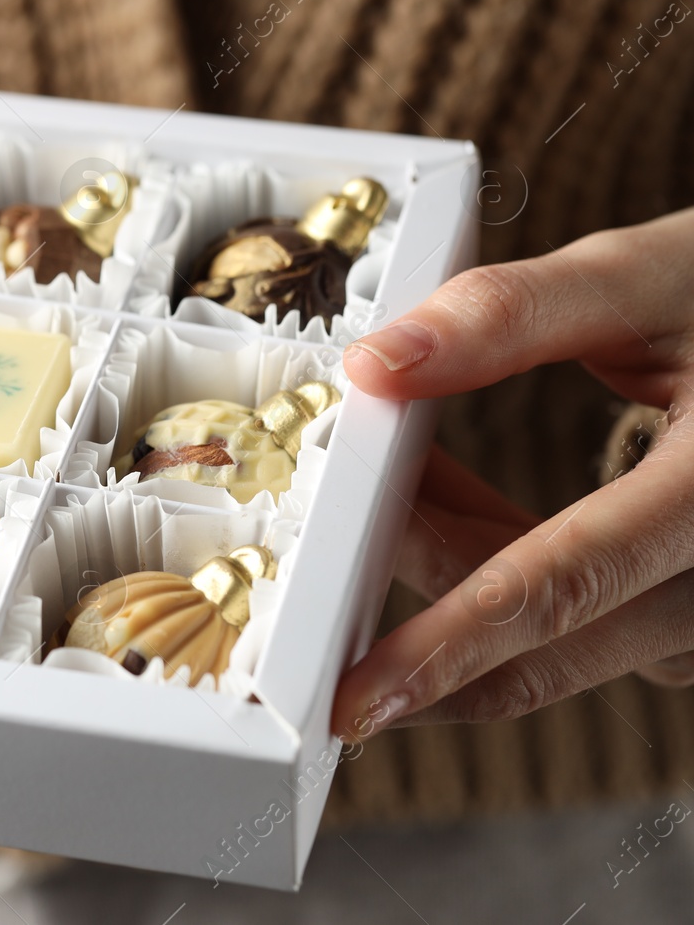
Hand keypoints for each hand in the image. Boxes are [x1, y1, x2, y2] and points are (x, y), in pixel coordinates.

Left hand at [332, 209, 693, 738]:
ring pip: (545, 633)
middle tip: (318, 546)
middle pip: (537, 631)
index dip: (448, 647)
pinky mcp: (681, 610)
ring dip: (444, 566)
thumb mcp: (648, 278)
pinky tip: (430, 493)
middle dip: (416, 597)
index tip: (357, 695)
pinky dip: (485, 561)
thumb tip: (374, 365)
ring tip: (376, 480)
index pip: (561, 588)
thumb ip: (510, 314)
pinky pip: (568, 615)